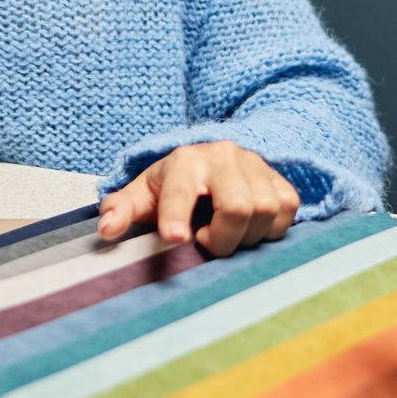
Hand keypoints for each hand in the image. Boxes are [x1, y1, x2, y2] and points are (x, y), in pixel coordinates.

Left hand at [97, 142, 299, 256]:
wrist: (207, 163)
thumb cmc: (171, 188)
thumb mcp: (141, 197)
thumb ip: (121, 211)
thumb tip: (107, 230)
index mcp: (184, 161)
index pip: (183, 191)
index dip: (178, 215)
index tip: (175, 238)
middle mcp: (223, 155)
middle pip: (237, 207)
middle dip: (223, 238)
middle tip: (206, 241)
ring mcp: (255, 164)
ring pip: (266, 209)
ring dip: (247, 235)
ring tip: (226, 233)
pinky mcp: (278, 176)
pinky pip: (288, 207)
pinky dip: (271, 228)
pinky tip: (249, 228)